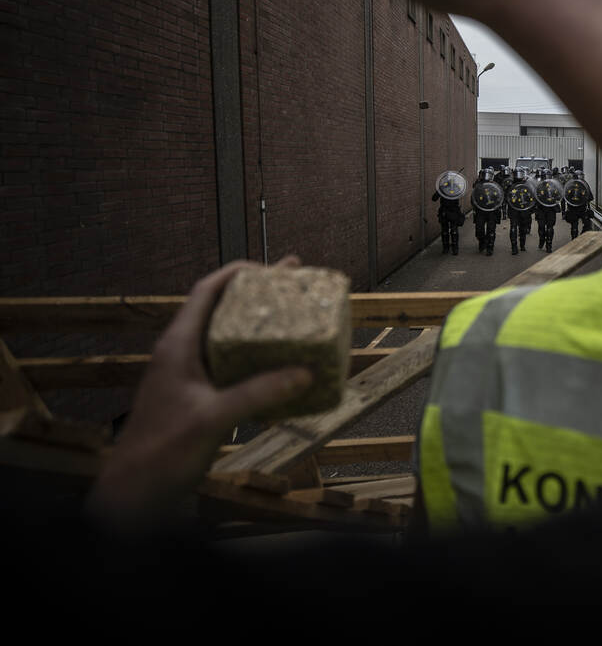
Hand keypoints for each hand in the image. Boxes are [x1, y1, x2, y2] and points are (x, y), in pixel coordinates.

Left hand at [87, 258, 312, 529]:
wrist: (135, 494)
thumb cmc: (162, 452)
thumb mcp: (213, 419)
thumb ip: (257, 393)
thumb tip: (305, 373)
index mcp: (178, 346)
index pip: (206, 292)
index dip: (238, 274)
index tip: (273, 269)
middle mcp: (183, 354)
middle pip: (222, 311)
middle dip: (258, 297)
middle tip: (295, 287)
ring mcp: (189, 377)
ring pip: (227, 339)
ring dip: (259, 329)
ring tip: (295, 323)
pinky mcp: (197, 399)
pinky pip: (231, 368)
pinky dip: (256, 361)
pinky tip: (281, 371)